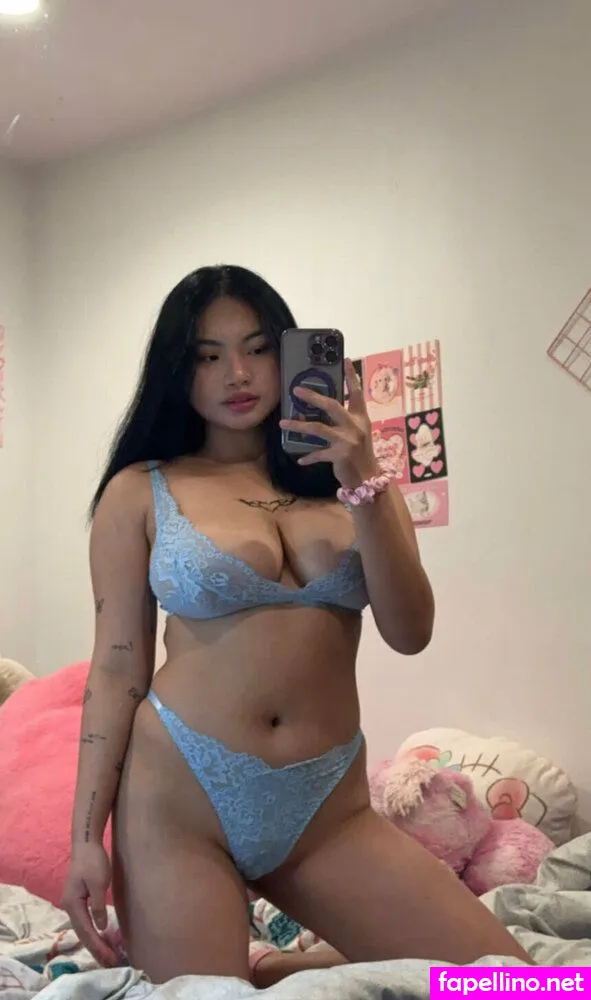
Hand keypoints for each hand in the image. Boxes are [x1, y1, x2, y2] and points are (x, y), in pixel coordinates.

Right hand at [60, 843, 117, 967]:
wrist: (86, 844)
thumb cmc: (93, 861)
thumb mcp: (98, 883)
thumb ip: (98, 906)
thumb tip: (101, 927)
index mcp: (72, 904)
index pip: (86, 931)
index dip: (97, 946)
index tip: (108, 957)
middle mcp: (69, 906)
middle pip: (82, 933)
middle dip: (95, 948)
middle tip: (109, 962)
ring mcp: (71, 903)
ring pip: (82, 928)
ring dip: (94, 942)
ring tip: (105, 955)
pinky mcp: (77, 899)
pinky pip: (84, 921)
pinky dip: (92, 931)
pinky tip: (99, 937)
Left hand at [280, 358, 377, 487]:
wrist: (368, 478)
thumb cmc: (360, 453)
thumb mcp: (357, 432)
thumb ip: (343, 420)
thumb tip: (318, 411)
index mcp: (361, 417)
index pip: (356, 392)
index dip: (351, 376)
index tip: (345, 359)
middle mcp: (355, 426)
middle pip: (332, 406)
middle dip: (313, 397)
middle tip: (296, 390)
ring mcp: (348, 440)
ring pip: (318, 428)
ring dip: (298, 425)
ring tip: (283, 423)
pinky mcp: (340, 455)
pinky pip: (318, 453)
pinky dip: (309, 457)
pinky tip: (300, 460)